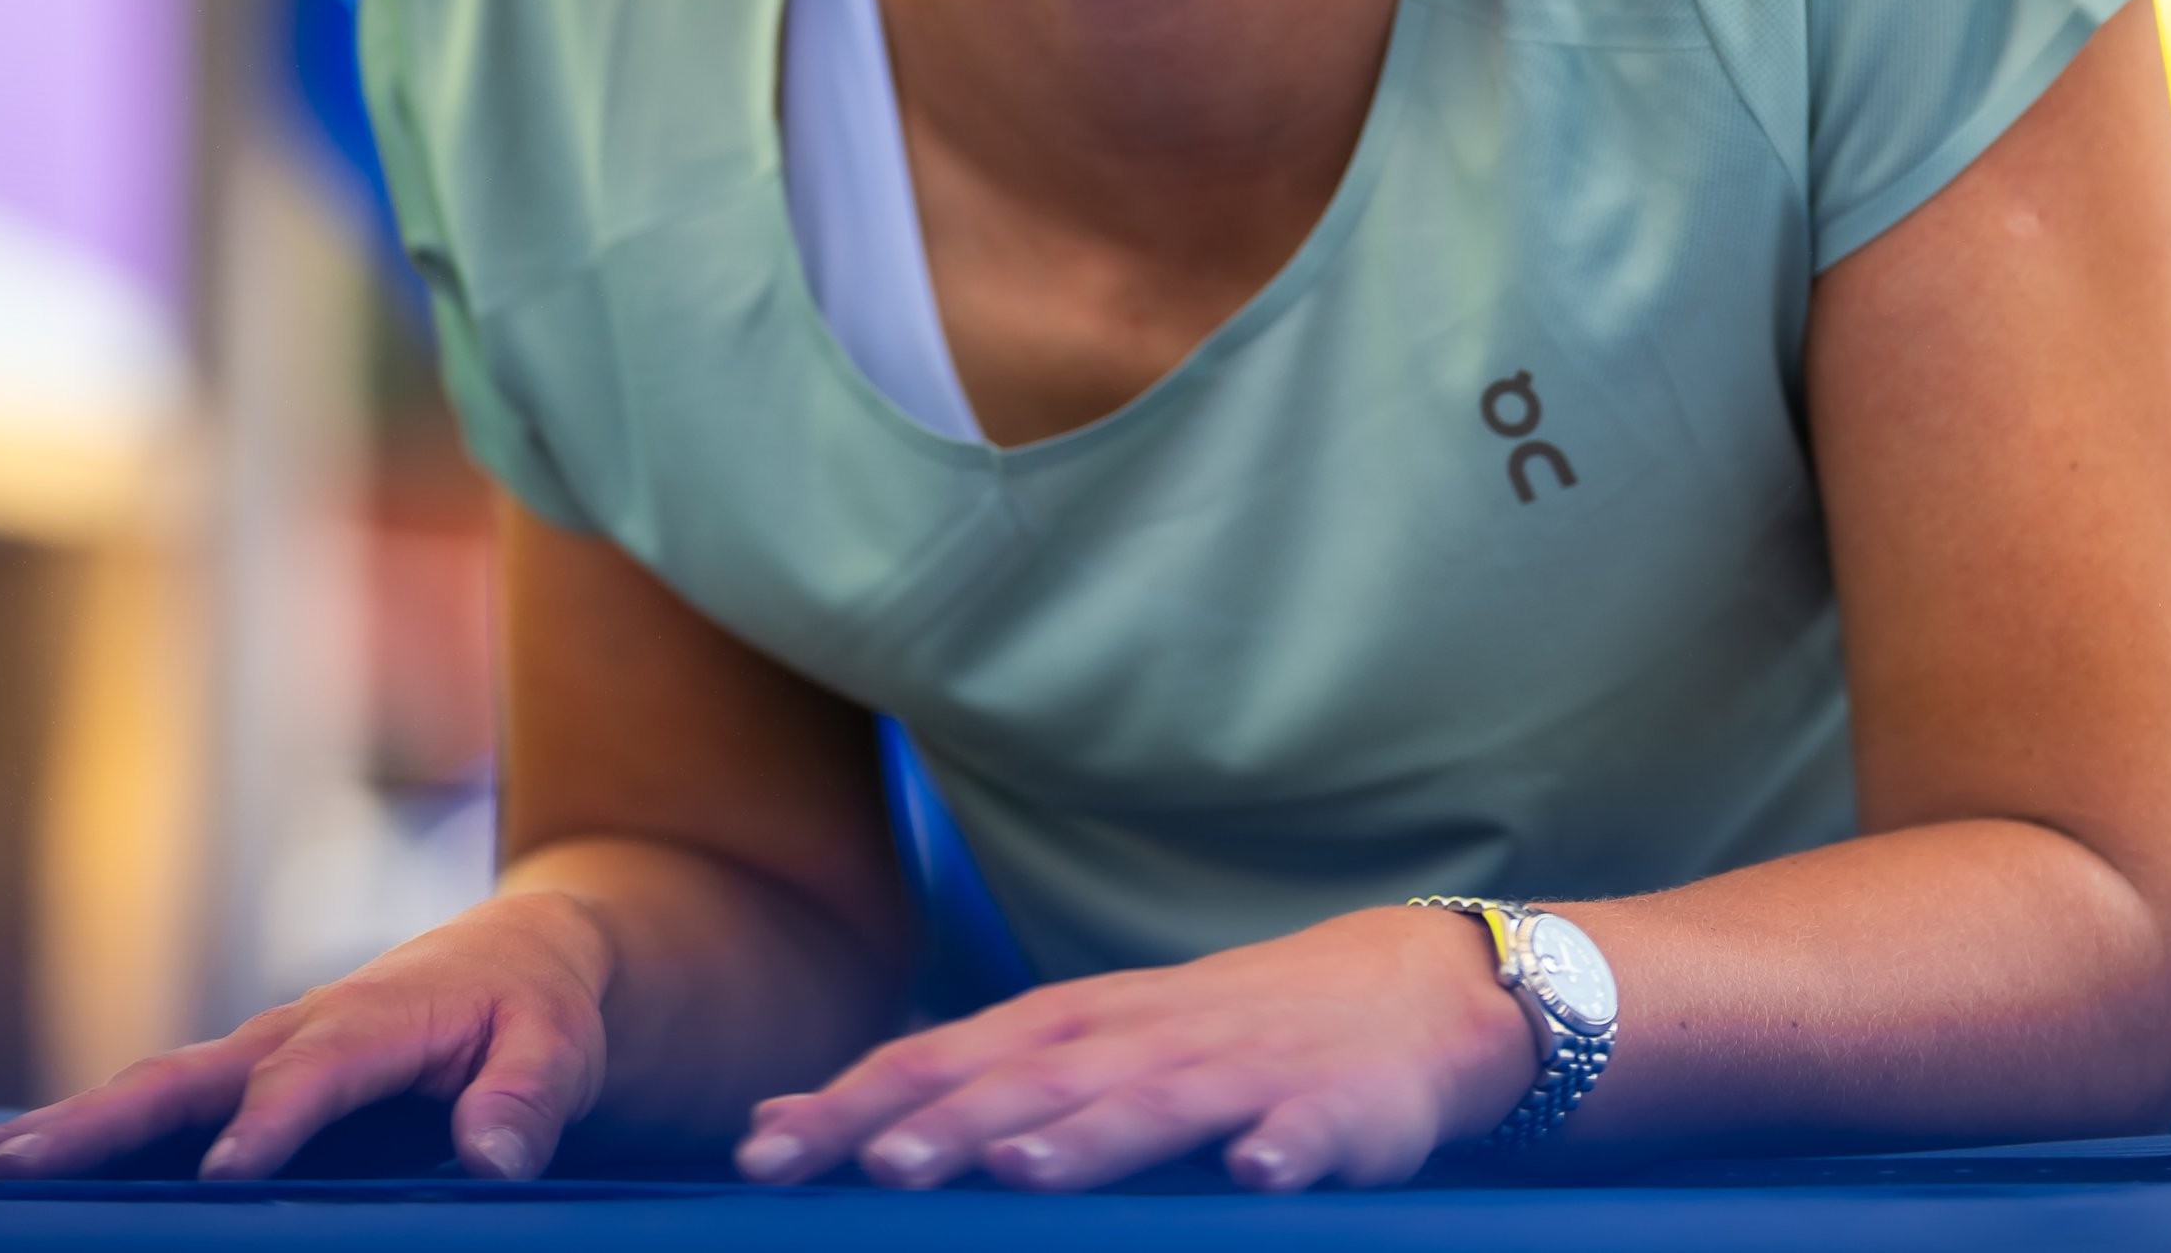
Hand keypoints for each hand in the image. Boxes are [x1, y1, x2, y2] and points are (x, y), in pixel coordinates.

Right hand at [0, 889, 618, 1183]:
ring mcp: (248, 1059)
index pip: (312, 1076)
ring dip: (39, 1137)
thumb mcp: (558, 1048)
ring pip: (134, 1100)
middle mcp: (287, 1034)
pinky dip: (64, 1145)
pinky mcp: (233, 1085)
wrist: (521, 955)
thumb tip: (495, 1161)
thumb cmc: (538, 1010)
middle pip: (177, 1084)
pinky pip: (143, 1119)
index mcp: (370, 1022)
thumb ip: (526, 1101)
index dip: (271, 1126)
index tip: (228, 1178)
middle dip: (87, 1129)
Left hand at [731, 904, 1537, 1192]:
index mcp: (1077, 1025)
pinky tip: (1258, 1174)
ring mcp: (1246, 1072)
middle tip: (876, 1168)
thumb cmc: (1211, 1037)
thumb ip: (951, 1082)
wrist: (1401, 995)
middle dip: (956, 1123)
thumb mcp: (1077, 1043)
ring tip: (1026, 1171)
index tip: (769, 1155)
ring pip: (1160, 1104)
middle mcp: (1149, 1039)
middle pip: (1039, 1080)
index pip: (950, 1058)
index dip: (862, 1103)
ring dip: (1093, 1137)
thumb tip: (778, 1122)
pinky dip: (1283, 1149)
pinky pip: (1309, 1132)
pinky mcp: (1338, 1109)